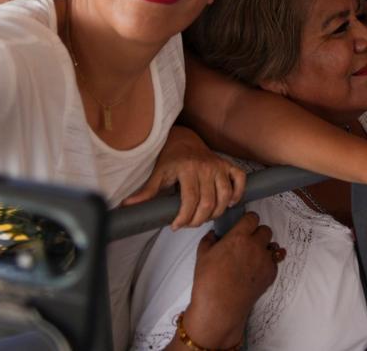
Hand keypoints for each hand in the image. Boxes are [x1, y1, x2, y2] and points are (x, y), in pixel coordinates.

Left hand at [121, 126, 244, 228]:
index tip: (176, 226)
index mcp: (187, 169)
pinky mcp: (227, 165)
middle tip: (189, 224)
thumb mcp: (157, 174)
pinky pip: (239, 179)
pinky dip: (237, 193)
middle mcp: (205, 167)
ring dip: (216, 212)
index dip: (184, 218)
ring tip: (204, 217)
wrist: (183, 139)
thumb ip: (146, 191)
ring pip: (224, 196)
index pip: (190, 200)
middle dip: (198, 219)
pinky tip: (228, 204)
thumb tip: (127, 205)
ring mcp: (218, 166)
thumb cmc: (169, 159)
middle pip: (208, 202)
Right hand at [180, 213, 279, 348]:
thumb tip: (214, 234)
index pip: (252, 218)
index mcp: (239, 237)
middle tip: (247, 243)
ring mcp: (265, 260)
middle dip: (257, 234)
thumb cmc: (208, 281)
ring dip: (265, 248)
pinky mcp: (271, 274)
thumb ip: (210, 239)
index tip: (244, 226)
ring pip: (272, 246)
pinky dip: (267, 264)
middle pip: (265, 230)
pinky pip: (274, 262)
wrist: (220, 307)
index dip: (248, 221)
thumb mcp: (202, 255)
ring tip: (253, 258)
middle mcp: (255, 245)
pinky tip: (256, 271)